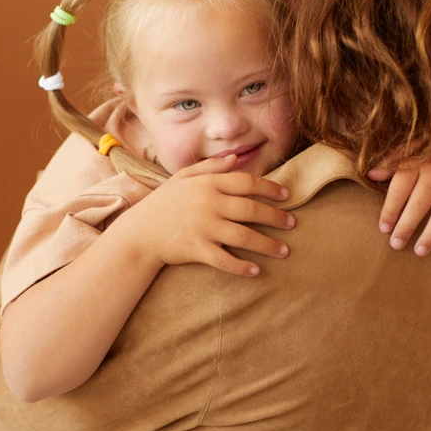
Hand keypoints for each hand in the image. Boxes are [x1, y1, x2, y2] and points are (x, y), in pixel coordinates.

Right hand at [119, 154, 294, 276]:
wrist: (138, 233)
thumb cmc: (163, 203)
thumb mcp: (182, 178)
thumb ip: (209, 167)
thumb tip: (235, 159)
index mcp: (207, 184)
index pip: (246, 183)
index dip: (270, 189)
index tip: (286, 196)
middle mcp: (208, 204)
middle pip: (251, 210)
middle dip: (276, 217)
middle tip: (292, 224)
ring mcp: (203, 227)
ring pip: (244, 237)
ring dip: (268, 245)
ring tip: (284, 251)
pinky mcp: (197, 249)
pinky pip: (225, 260)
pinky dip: (242, 267)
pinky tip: (256, 271)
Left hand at [369, 155, 430, 255]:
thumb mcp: (413, 142)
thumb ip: (392, 158)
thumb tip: (371, 174)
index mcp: (418, 161)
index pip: (400, 188)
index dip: (390, 209)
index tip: (384, 227)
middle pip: (420, 203)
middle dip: (407, 225)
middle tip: (396, 244)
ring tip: (421, 250)